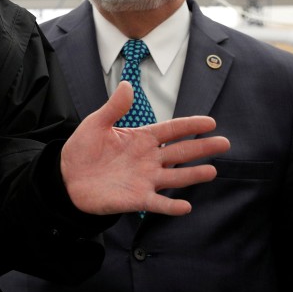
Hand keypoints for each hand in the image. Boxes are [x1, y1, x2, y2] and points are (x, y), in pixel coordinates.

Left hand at [61, 81, 230, 215]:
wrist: (67, 177)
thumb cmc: (83, 149)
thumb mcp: (96, 124)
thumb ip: (114, 107)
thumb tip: (128, 85)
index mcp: (141, 139)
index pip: (170, 130)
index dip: (189, 126)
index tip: (210, 122)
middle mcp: (148, 159)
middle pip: (180, 153)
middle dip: (202, 148)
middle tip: (224, 143)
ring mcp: (145, 179)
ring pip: (175, 178)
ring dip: (193, 176)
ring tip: (212, 171)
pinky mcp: (137, 199)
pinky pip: (158, 204)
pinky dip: (172, 206)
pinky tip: (186, 205)